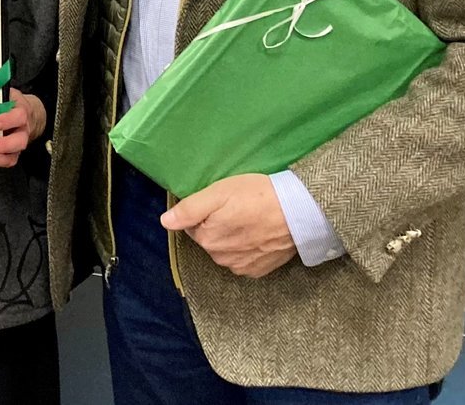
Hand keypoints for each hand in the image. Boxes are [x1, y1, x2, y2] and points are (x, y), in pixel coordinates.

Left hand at [0, 88, 45, 168]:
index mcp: (22, 114)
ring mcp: (16, 146)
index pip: (19, 117)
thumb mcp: (6, 95)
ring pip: (10, 157)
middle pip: (18, 142)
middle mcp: (22, 132)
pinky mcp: (8, 154)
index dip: (7, 121)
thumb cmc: (13, 104)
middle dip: (0, 146)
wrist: (27, 115)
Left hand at [161, 173, 297, 277]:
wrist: (298, 212)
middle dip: (218, 225)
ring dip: (232, 237)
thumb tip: (165, 222)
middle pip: (209, 238)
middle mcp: (220, 258)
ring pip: (226, 249)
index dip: (206, 211)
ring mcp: (241, 267)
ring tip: (250, 220)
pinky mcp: (258, 271)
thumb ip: (189, 209)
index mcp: (207, 238)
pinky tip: (259, 234)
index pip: (193, 225)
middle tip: (238, 208)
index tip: (223, 202)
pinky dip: (247, 248)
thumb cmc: (257, 196)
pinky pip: (243, 259)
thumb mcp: (218, 193)